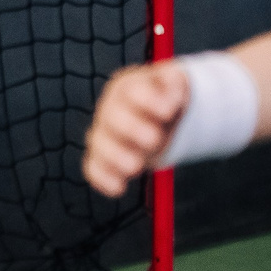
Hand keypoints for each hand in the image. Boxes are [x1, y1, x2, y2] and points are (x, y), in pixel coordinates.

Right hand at [82, 61, 190, 197]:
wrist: (165, 119)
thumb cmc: (168, 99)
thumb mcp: (177, 84)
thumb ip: (174, 82)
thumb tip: (171, 88)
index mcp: (127, 86)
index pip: (130, 91)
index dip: (147, 101)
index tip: (168, 112)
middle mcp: (109, 108)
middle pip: (111, 117)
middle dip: (131, 129)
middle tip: (155, 139)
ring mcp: (103, 133)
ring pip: (98, 143)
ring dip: (115, 156)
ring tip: (136, 167)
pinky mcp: (102, 157)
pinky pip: (93, 167)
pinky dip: (102, 178)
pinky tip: (118, 189)